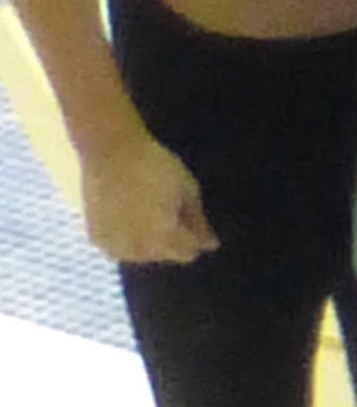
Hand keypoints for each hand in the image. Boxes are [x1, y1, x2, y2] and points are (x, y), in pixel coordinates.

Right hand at [73, 129, 212, 266]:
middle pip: (165, 255)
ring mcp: (113, 245)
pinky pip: (121, 249)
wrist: (108, 150)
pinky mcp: (96, 238)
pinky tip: (132, 219)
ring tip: (151, 213)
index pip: (187, 252)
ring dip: (151, 243)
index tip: (199, 226)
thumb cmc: (155, 166)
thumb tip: (210, 245)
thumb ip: (198, 222)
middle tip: (171, 212)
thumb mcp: (187, 190)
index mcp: (162, 236)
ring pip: (142, 255)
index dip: (197, 240)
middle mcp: (136, 248)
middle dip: (174, 241)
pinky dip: (129, 240)